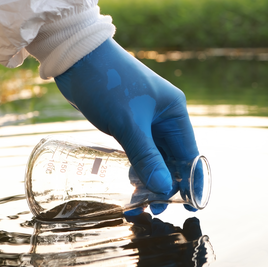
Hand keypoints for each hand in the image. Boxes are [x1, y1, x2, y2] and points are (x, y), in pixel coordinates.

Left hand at [54, 38, 198, 214]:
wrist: (76, 58)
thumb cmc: (107, 84)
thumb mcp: (128, 124)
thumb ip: (146, 157)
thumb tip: (164, 189)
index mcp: (175, 112)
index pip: (190, 154)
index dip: (190, 181)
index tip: (188, 206)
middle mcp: (165, 116)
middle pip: (172, 159)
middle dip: (165, 184)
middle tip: (152, 208)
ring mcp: (146, 119)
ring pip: (154, 157)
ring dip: (149, 178)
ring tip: (138, 202)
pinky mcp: (128, 122)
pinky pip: (138, 151)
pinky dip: (136, 167)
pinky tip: (128, 183)